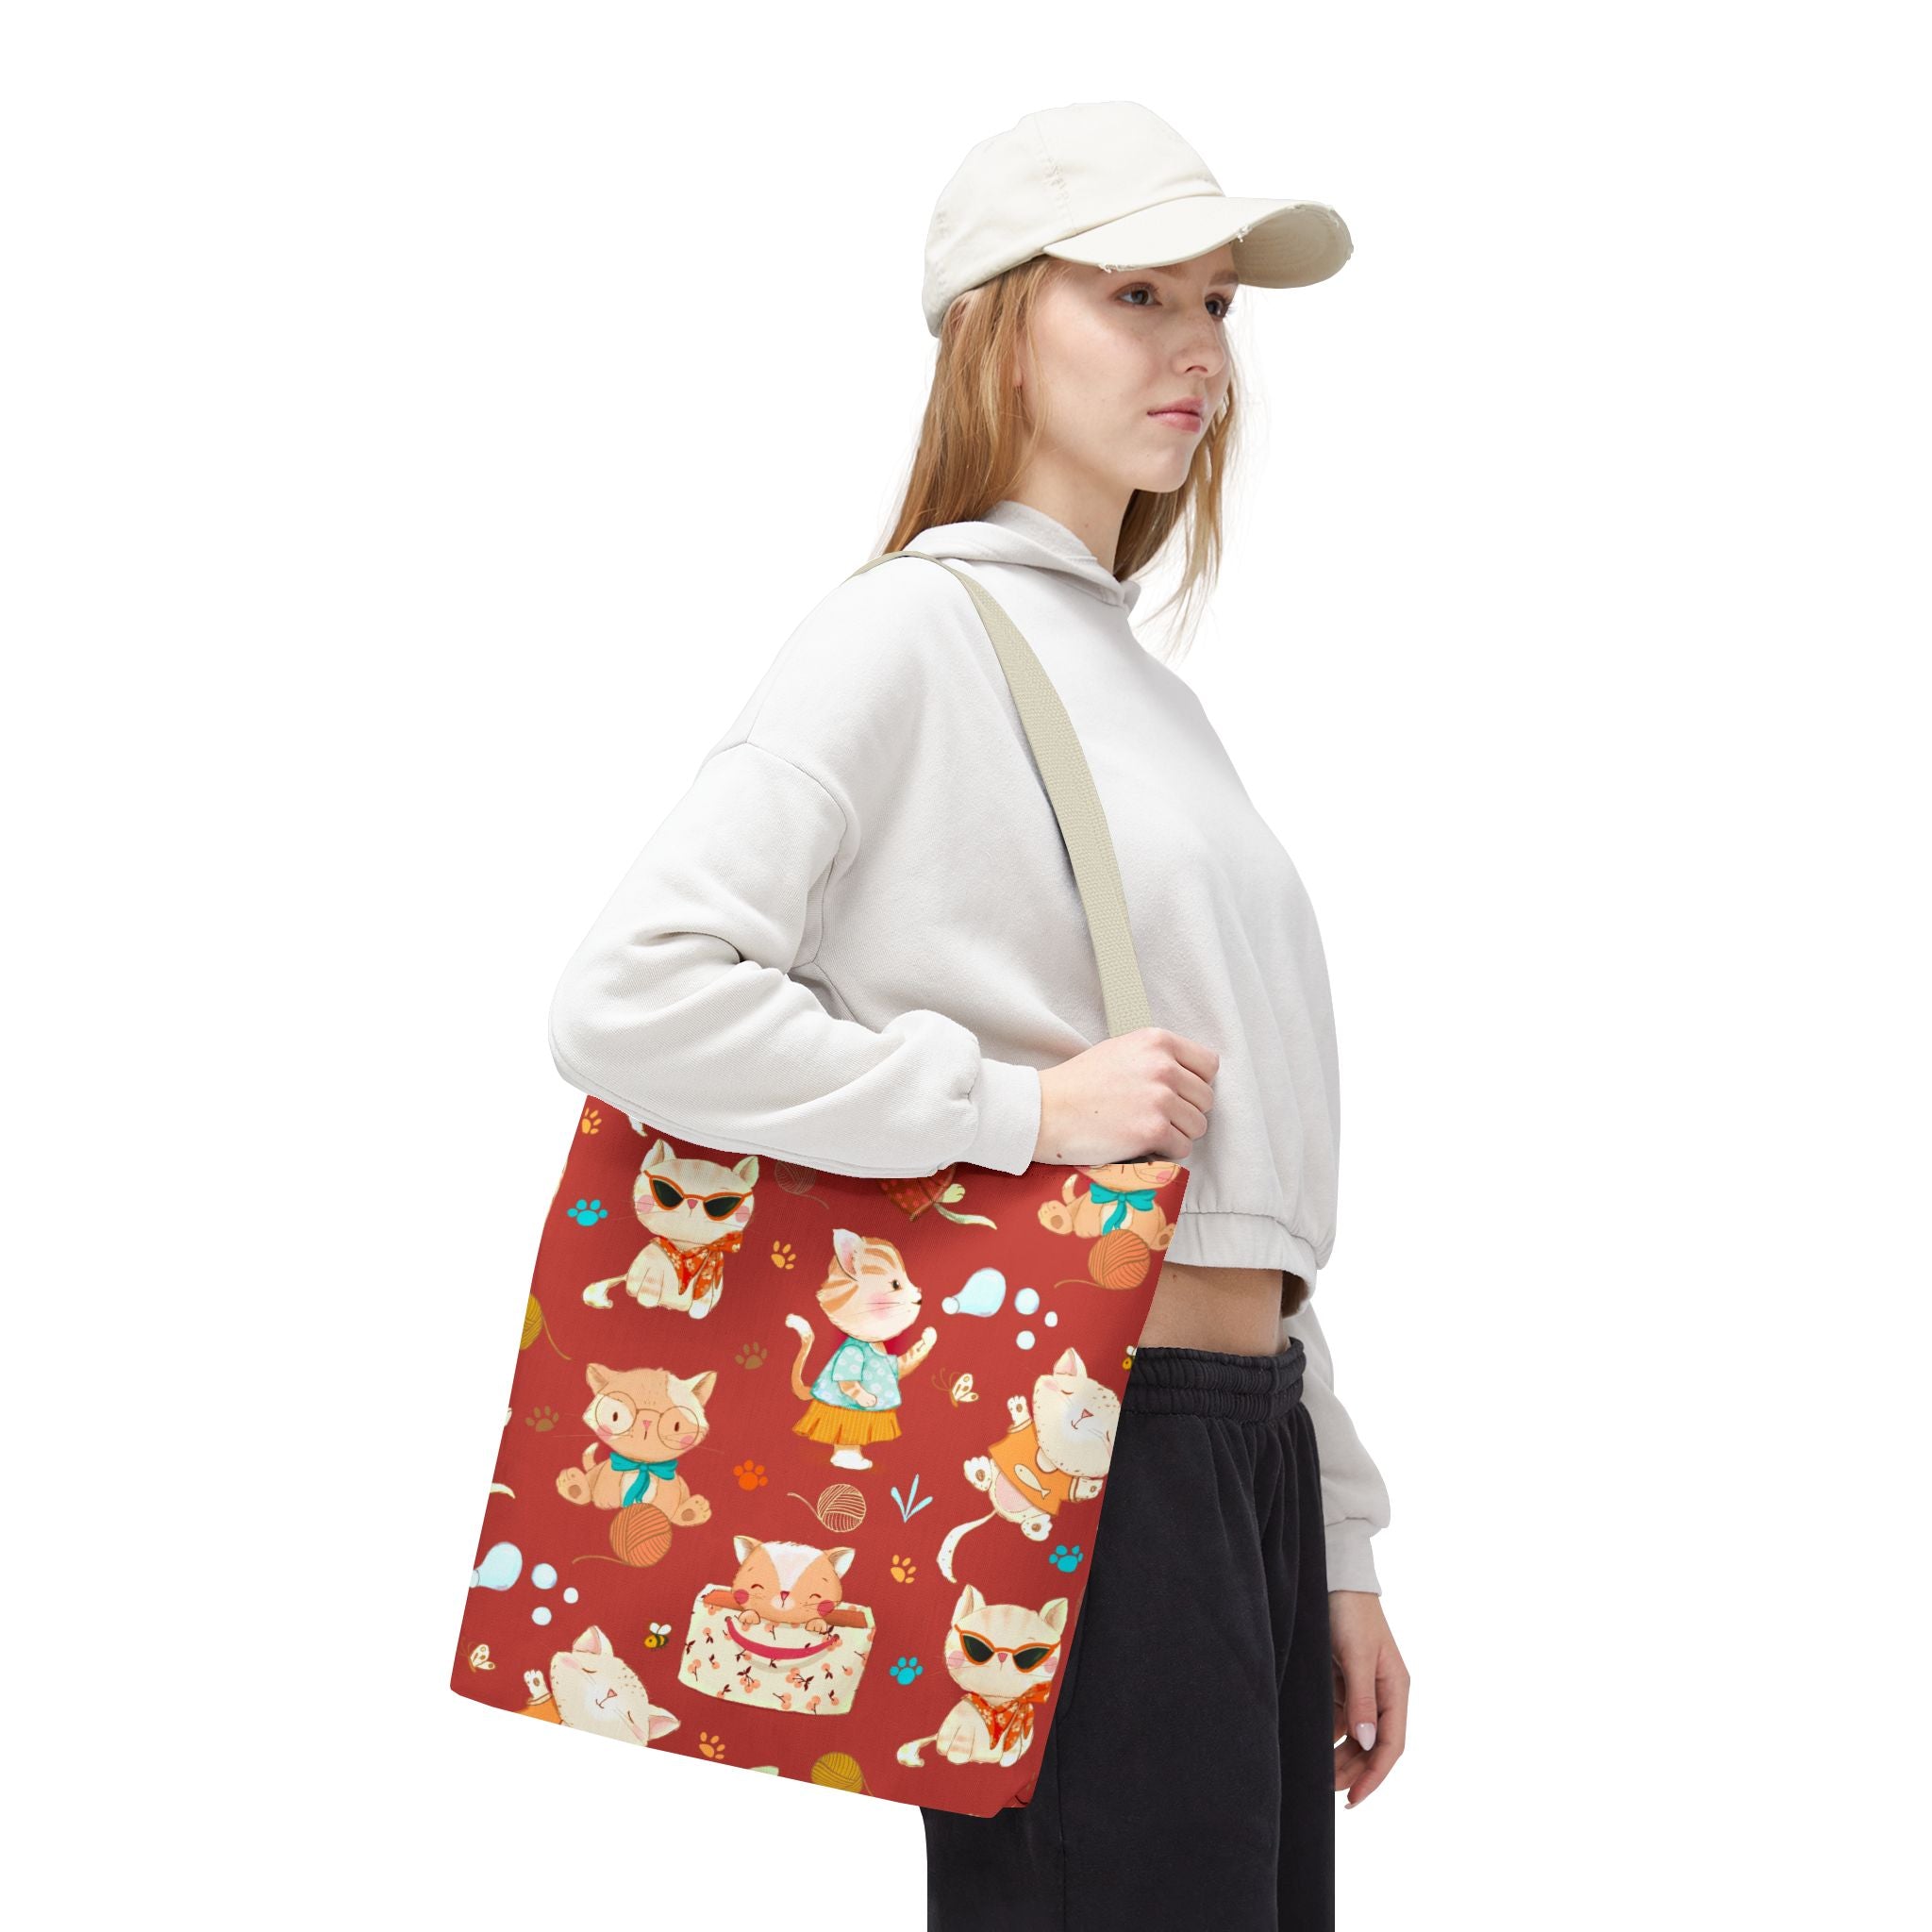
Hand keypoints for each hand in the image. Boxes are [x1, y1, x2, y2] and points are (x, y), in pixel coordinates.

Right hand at [1034, 1027, 1217, 1165]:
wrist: (1045, 1110)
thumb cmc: (1078, 1084)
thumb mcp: (1120, 1050)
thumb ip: (1156, 1057)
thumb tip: (1190, 1077)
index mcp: (1157, 1041)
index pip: (1209, 1064)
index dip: (1195, 1083)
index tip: (1177, 1094)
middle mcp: (1163, 1066)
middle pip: (1206, 1098)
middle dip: (1186, 1112)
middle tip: (1155, 1117)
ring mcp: (1160, 1099)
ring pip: (1198, 1125)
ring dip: (1177, 1134)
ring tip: (1146, 1131)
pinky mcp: (1152, 1131)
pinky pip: (1183, 1148)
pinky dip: (1165, 1152)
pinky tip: (1140, 1144)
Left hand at [1330, 1590, 1407, 1806]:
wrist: (1333, 1578)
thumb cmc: (1351, 1612)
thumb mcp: (1358, 1655)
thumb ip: (1362, 1699)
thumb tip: (1368, 1743)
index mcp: (1395, 1688)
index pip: (1391, 1743)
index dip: (1375, 1774)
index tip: (1354, 1797)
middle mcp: (1382, 1692)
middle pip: (1372, 1745)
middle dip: (1354, 1769)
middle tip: (1328, 1789)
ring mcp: (1361, 1687)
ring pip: (1354, 1735)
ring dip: (1340, 1755)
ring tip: (1318, 1773)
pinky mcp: (1342, 1680)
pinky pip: (1337, 1716)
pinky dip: (1328, 1733)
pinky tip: (1312, 1744)